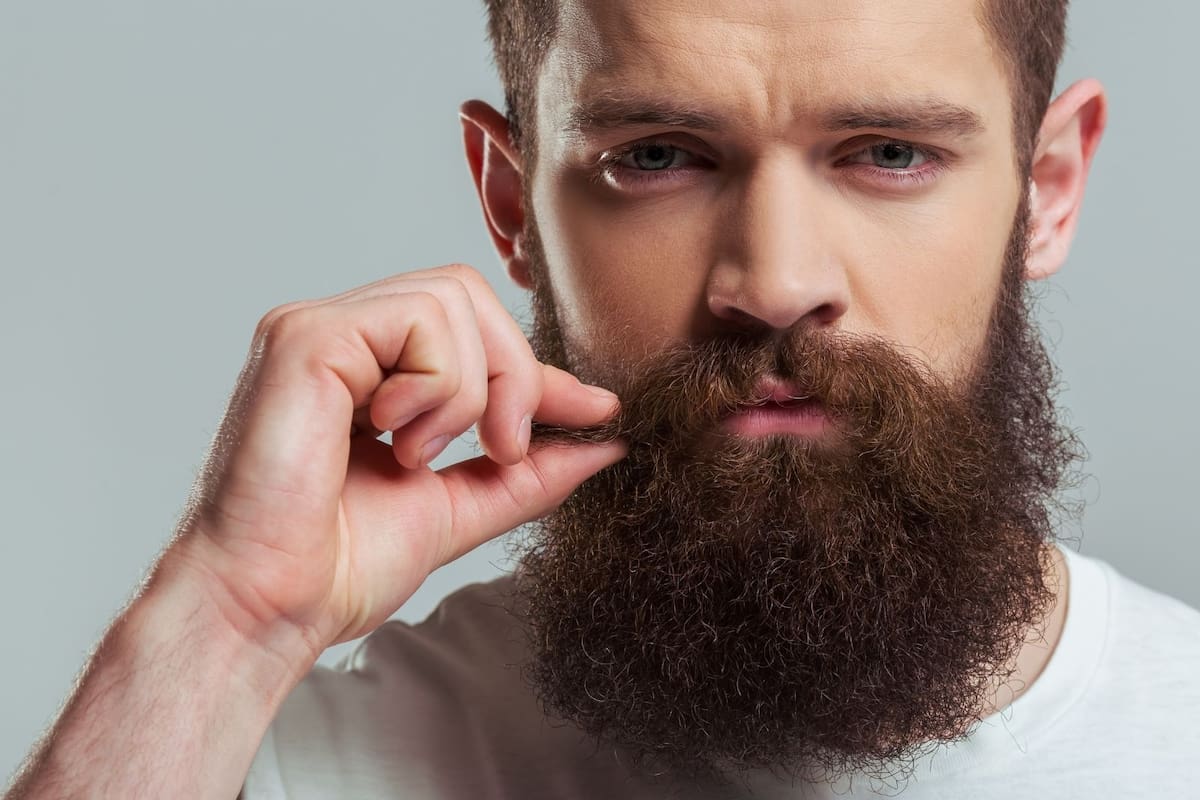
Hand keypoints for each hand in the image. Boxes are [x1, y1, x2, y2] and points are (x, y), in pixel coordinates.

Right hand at [164, 264, 623, 665]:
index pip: (471, 330)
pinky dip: (436, 386)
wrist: (270, 609)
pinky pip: (419, 319)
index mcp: (368, 368)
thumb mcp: (459, 506)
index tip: (599, 411)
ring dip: (469, 389)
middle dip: (513, 375)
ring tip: (421, 455)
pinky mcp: (307, 337)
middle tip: (501, 449)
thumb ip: (527, 469)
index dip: (537, 369)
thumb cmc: (336, 567)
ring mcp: (319, 329)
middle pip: (468, 294)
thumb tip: (606, 440)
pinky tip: (394, 441)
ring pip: (451, 298)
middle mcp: (341, 336)